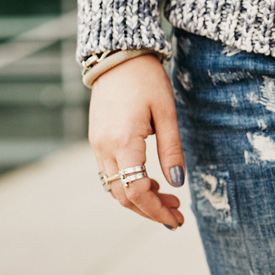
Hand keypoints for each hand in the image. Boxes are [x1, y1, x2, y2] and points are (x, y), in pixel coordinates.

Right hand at [89, 54, 185, 227]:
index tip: (176, 218)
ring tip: (170, 201)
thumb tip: (177, 184)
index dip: (156, 210)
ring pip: (115, 187)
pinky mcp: (97, 140)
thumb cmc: (147, 80)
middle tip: (177, 216)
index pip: (136, 191)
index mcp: (123, 142)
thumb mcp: (166, 113)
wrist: (117, 56)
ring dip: (140, 199)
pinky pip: (111, 173)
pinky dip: (130, 184)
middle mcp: (104, 148)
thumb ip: (171, 150)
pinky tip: (150, 182)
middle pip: (123, 196)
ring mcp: (97, 145)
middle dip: (150, 210)